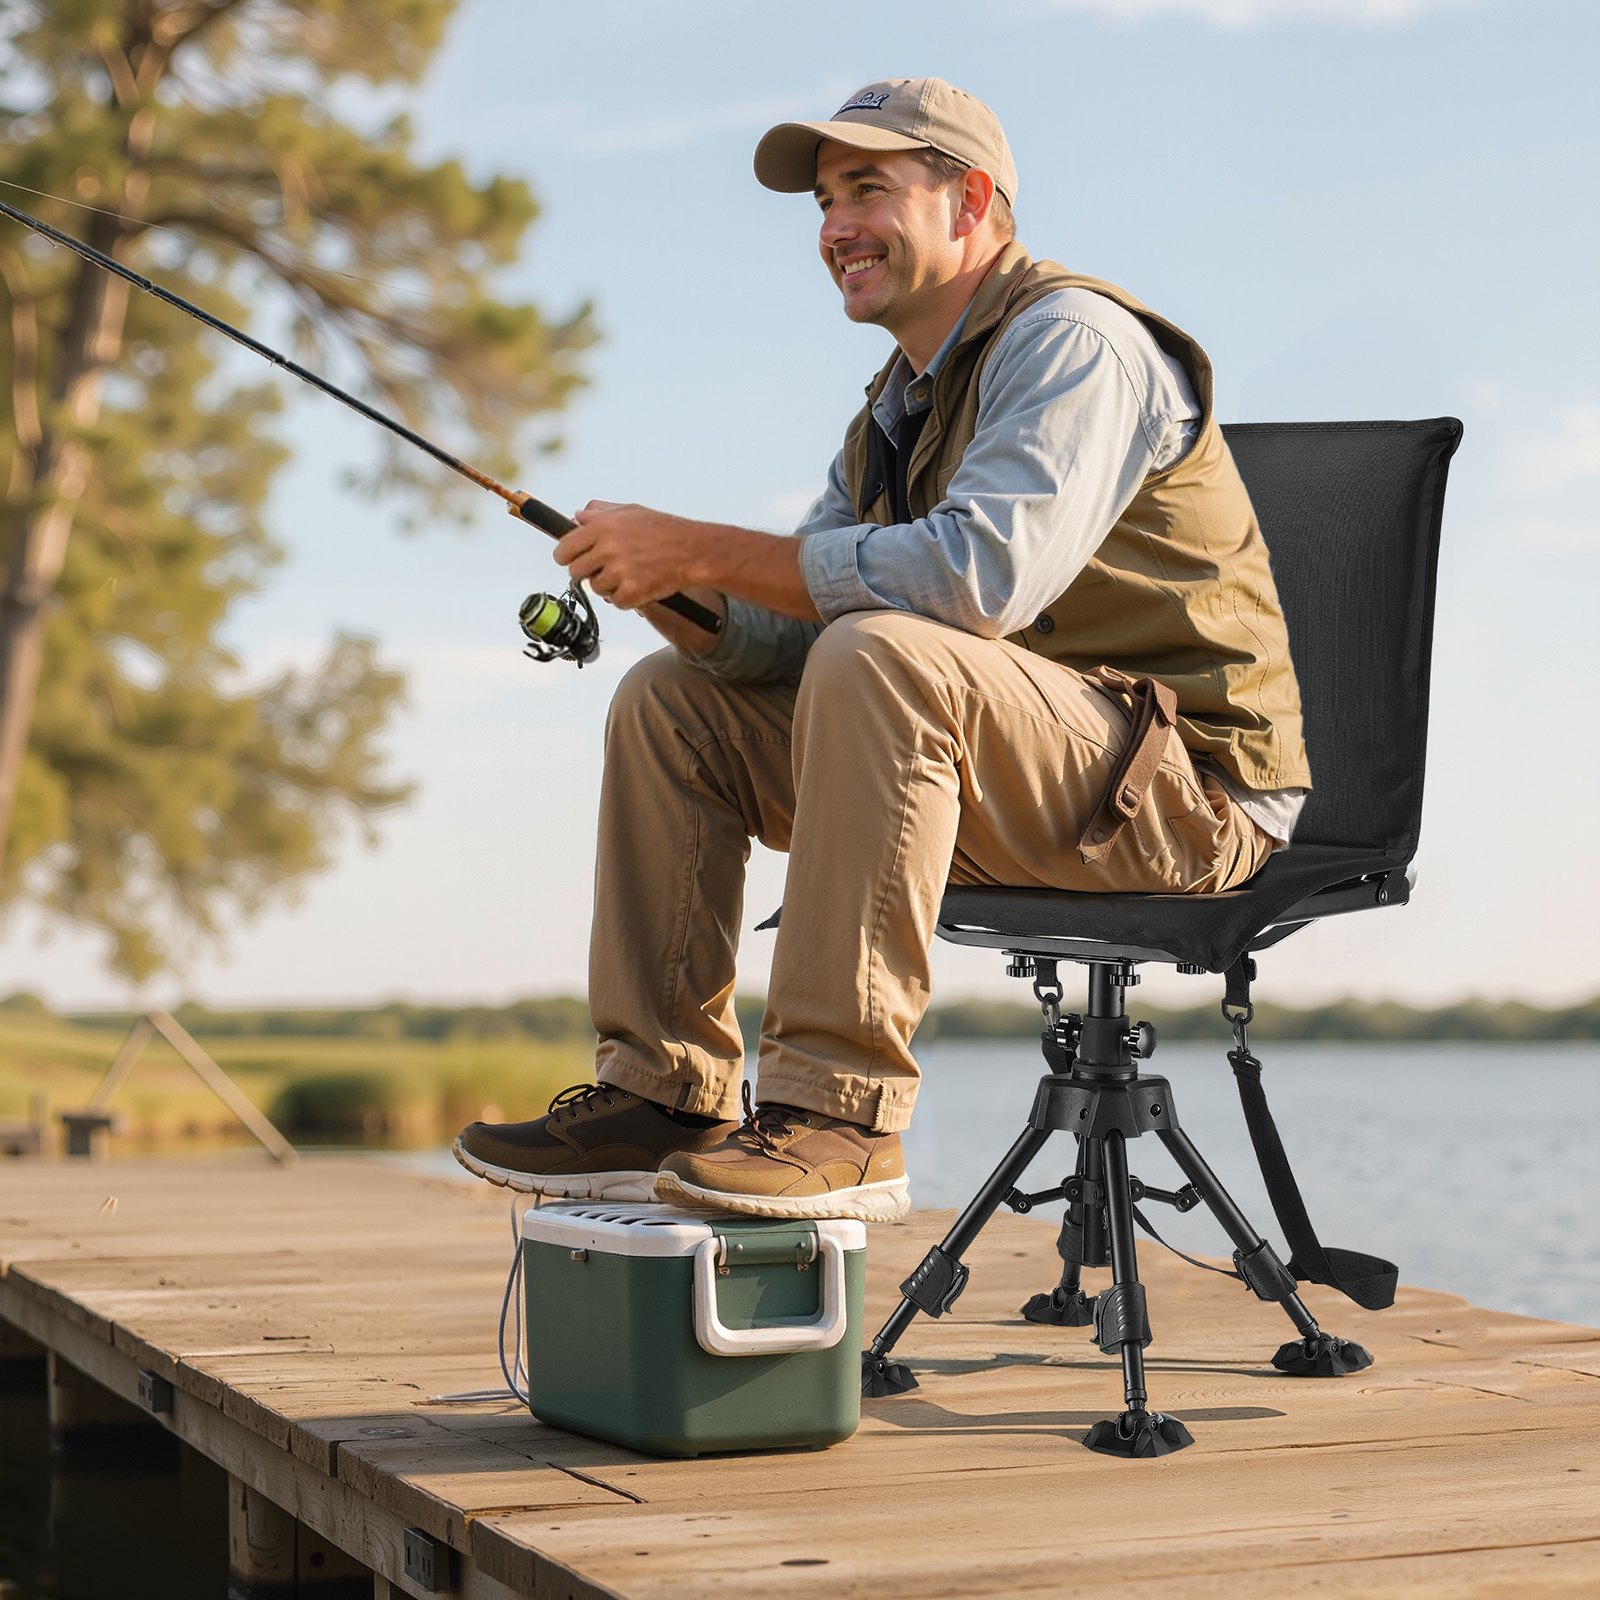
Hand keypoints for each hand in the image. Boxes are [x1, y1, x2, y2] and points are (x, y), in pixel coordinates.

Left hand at [556, 501, 707, 609]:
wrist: (692, 551)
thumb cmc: (664, 530)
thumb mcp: (629, 511)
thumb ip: (599, 513)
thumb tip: (577, 517)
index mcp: (602, 527)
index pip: (564, 549)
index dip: (565, 556)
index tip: (570, 559)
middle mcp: (607, 549)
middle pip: (576, 572)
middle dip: (587, 572)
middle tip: (603, 568)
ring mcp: (618, 572)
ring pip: (596, 588)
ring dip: (608, 585)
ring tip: (628, 573)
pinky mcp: (632, 592)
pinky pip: (615, 602)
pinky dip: (625, 598)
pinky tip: (637, 585)